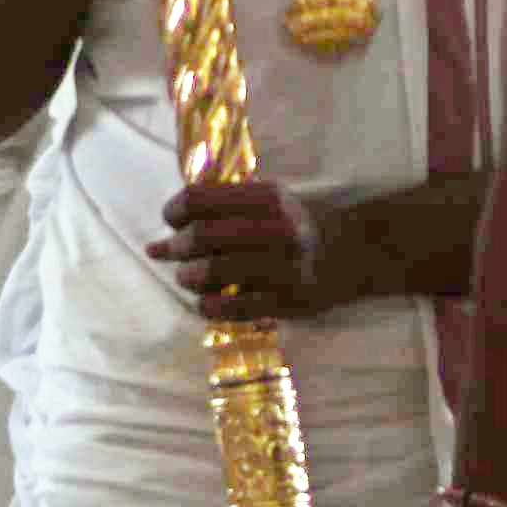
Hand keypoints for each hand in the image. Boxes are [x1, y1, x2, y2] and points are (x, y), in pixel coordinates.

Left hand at [155, 177, 361, 322]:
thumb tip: (156, 243)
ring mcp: (286, 266)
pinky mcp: (289, 301)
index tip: (172, 221)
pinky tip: (206, 303)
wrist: (350, 254)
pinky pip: (233, 308)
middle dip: (178, 247)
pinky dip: (208, 308)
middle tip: (173, 253)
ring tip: (188, 278)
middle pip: (204, 235)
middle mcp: (278, 228)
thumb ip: (215, 215)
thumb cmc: (291, 226)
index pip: (201, 198)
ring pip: (215, 272)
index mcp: (268, 197)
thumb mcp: (263, 205)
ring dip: (189, 277)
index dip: (176, 211)